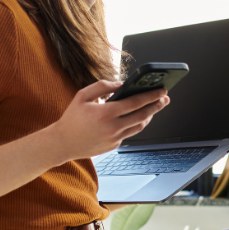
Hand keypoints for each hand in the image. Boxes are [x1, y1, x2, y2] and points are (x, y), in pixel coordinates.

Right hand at [49, 79, 168, 163]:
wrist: (62, 143)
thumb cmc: (72, 117)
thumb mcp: (82, 95)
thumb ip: (103, 86)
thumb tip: (122, 83)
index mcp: (105, 113)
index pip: (135, 103)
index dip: (151, 96)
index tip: (162, 90)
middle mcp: (112, 127)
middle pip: (142, 115)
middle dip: (156, 106)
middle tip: (165, 98)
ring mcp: (114, 138)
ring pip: (139, 126)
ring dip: (149, 116)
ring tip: (155, 106)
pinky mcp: (114, 146)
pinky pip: (129, 133)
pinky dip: (135, 124)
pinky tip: (139, 116)